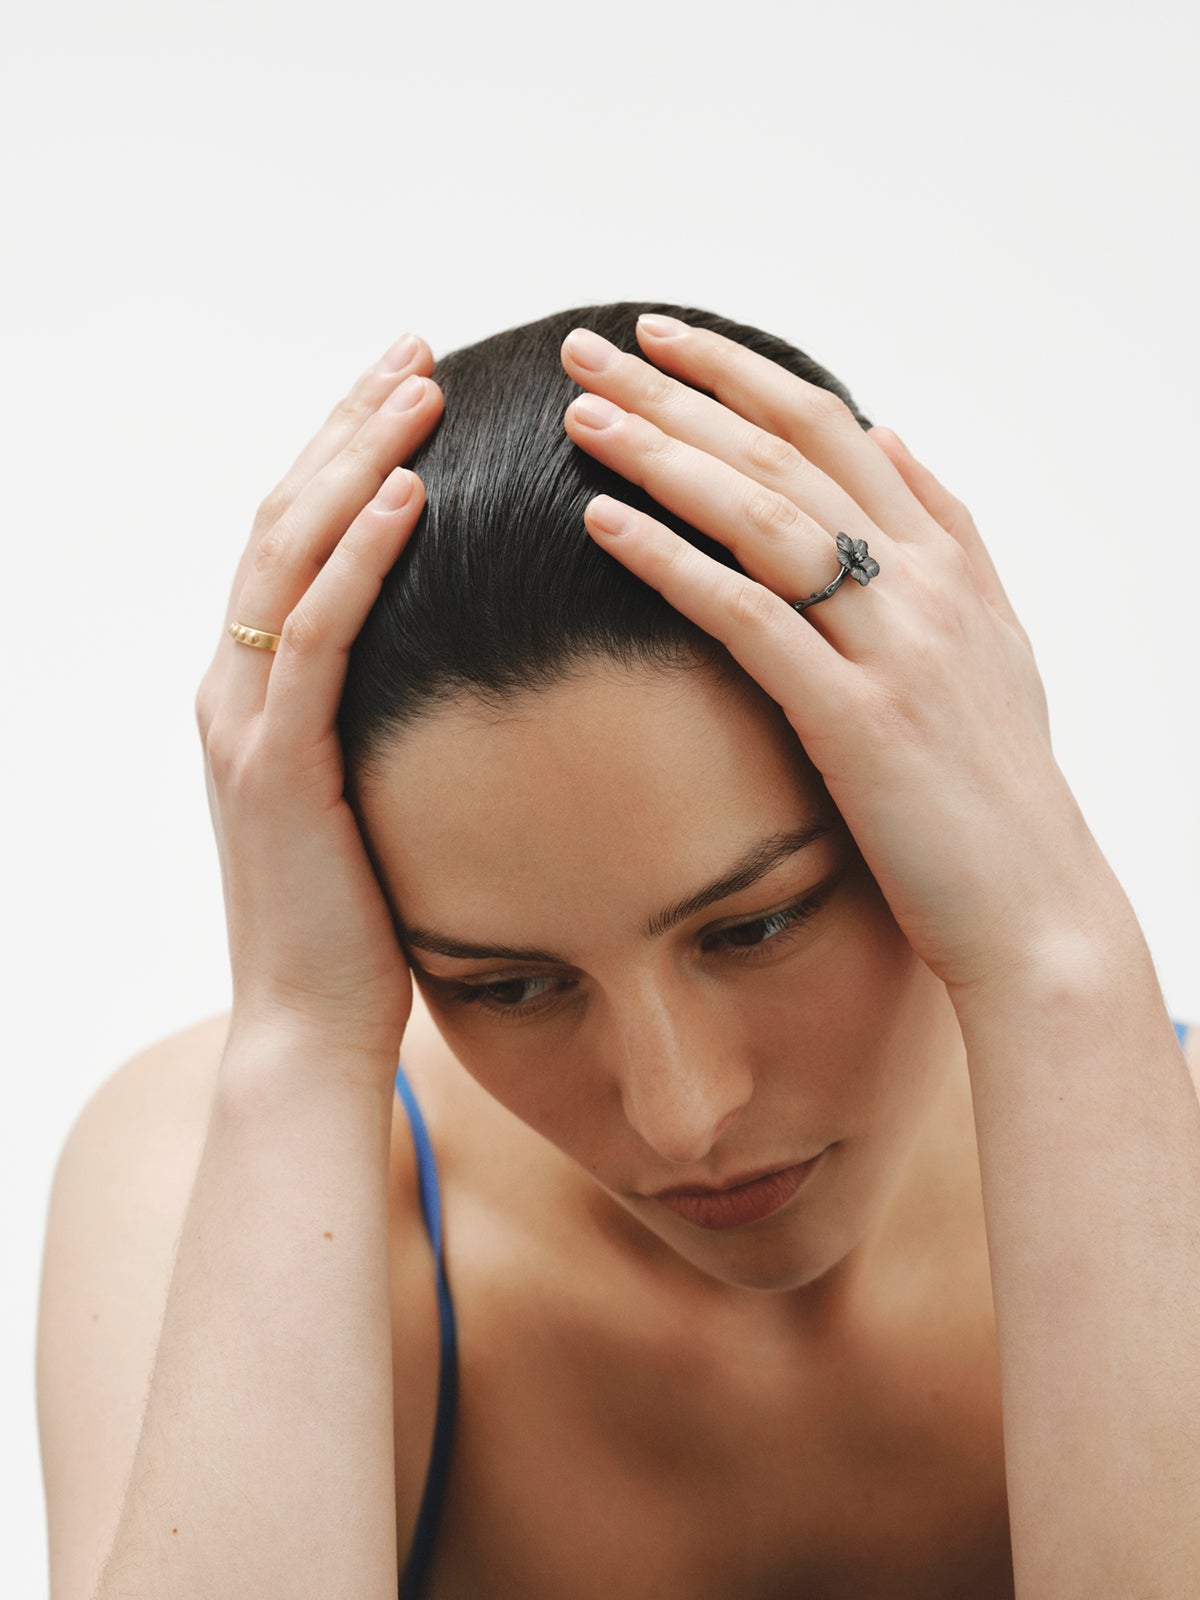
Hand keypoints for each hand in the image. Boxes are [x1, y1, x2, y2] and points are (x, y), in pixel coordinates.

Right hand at [194, 335, 442, 1069]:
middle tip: (416, 348)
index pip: (294, 540)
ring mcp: (243, 723)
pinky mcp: (275, 766)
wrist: (308, 1028)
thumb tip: (454, 671)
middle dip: (349, 424)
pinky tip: (412, 491)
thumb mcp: (369, 798)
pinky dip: (360, 554)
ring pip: (289, 554)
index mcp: (254, 692)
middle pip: (285, 518)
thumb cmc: (358, 923)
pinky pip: (315, 635)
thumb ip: (382, 724)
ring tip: (417, 383)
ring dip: (354, 459)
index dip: (345, 454)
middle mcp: (231, 689)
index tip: (409, 387)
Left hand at [560, 317, 1105, 994]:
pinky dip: (673, 563)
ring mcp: (894, 648)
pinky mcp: (858, 720)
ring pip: (765, 517)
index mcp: (947, 560)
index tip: (662, 338)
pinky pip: (750, 618)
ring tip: (581, 416)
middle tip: (589, 347)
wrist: (1036, 906)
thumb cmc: (995, 786)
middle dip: (681, 391)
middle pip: (785, 453)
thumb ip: (947, 532)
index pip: (832, 427)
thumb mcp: (992, 639)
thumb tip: (894, 435)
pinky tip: (603, 525)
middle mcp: (924, 585)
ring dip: (665, 457)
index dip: (741, 373)